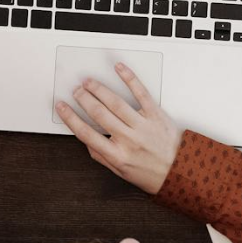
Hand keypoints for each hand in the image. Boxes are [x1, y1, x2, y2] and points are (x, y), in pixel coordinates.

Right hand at [55, 64, 183, 194]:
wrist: (180, 171)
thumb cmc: (152, 173)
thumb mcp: (121, 173)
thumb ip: (101, 157)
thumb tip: (86, 141)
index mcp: (117, 155)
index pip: (86, 133)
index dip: (70, 118)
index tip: (61, 107)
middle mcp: (128, 139)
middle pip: (99, 114)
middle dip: (83, 99)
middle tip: (76, 91)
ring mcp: (142, 126)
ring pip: (115, 102)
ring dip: (99, 89)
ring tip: (89, 82)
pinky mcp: (155, 114)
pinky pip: (141, 93)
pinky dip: (129, 78)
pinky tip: (119, 69)